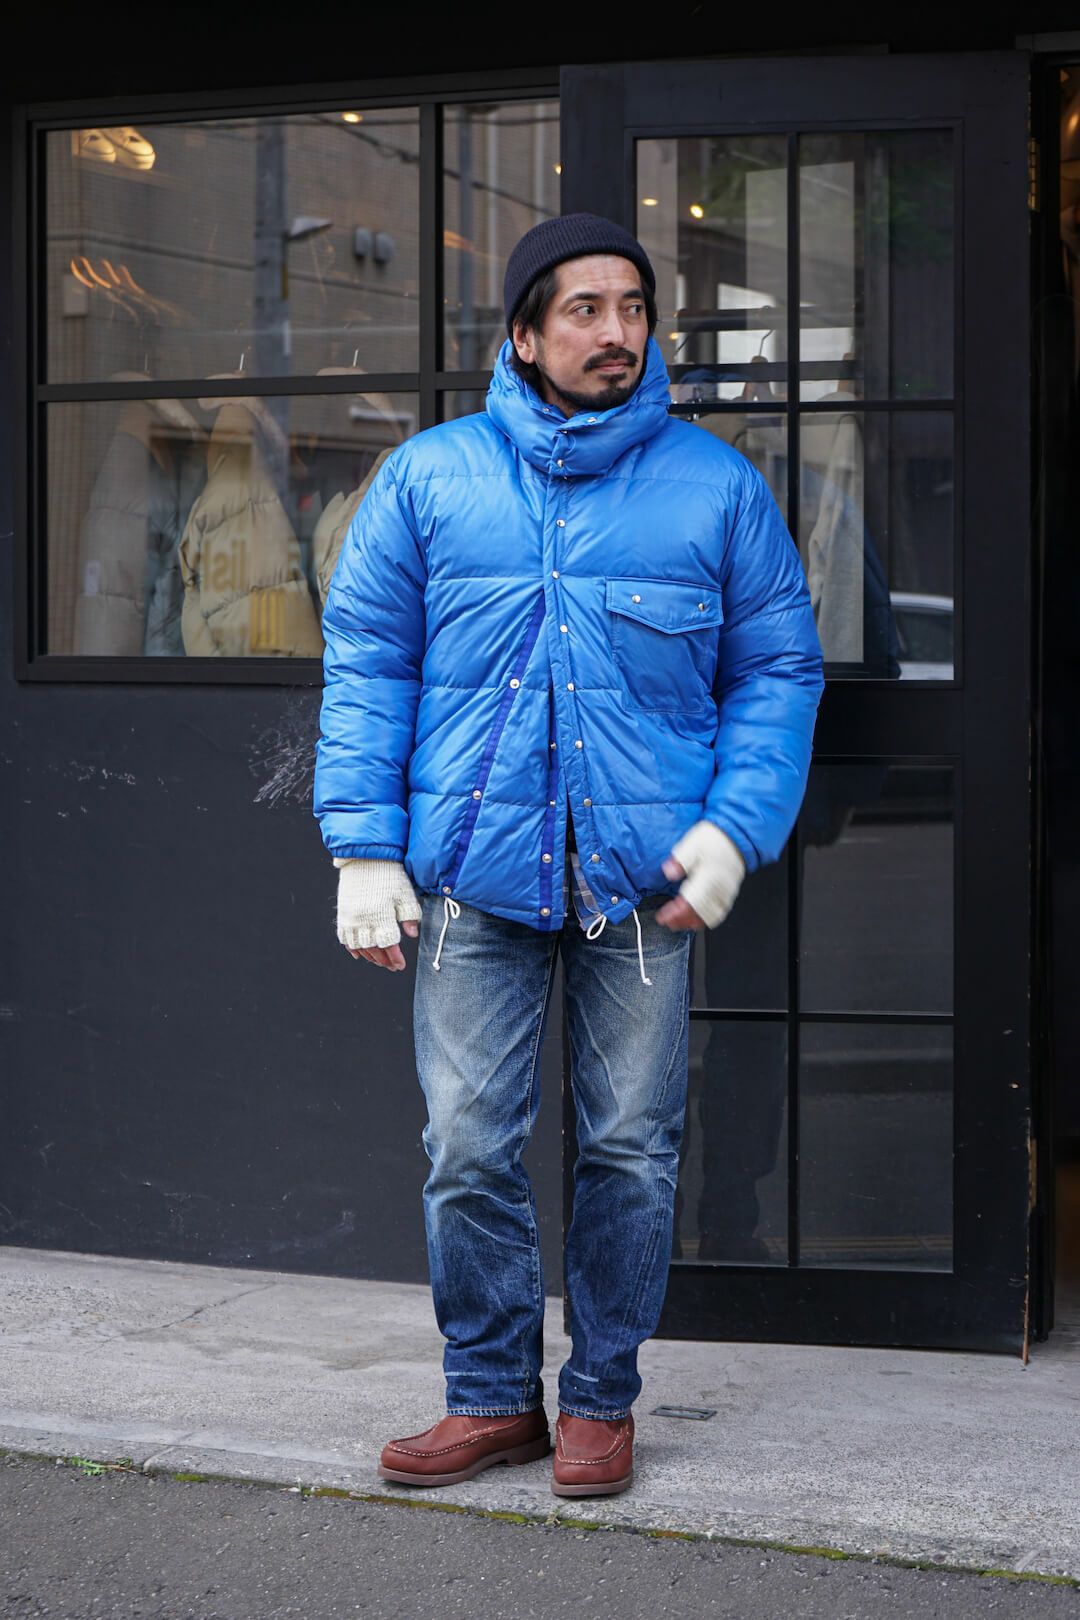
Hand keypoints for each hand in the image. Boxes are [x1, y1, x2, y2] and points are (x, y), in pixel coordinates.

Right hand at [333, 857, 422, 971]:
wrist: (365, 858)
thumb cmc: (389, 875)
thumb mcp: (405, 893)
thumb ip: (410, 915)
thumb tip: (413, 935)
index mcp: (382, 916)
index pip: (389, 945)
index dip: (395, 958)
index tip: (400, 965)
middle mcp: (365, 920)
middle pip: (374, 949)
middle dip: (384, 961)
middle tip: (392, 967)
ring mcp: (351, 918)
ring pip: (359, 946)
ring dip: (370, 957)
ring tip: (379, 962)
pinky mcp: (343, 914)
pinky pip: (344, 938)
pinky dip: (352, 949)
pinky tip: (359, 954)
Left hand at [654, 821, 745, 930]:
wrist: (737, 835)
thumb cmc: (715, 838)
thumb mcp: (692, 843)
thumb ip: (680, 860)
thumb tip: (669, 872)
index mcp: (708, 878)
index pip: (690, 904)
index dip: (675, 914)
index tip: (663, 917)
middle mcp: (719, 889)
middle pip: (700, 914)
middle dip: (682, 921)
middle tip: (669, 922)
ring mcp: (726, 892)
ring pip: (711, 916)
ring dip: (695, 922)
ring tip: (681, 922)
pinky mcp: (730, 892)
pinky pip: (721, 912)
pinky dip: (708, 918)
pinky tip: (699, 916)